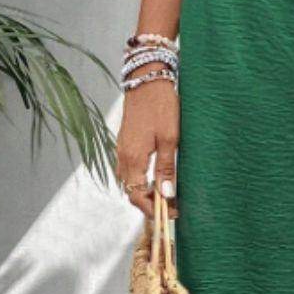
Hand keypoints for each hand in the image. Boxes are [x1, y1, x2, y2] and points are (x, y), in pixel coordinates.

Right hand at [115, 75, 179, 217]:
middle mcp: (123, 156)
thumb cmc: (161, 106)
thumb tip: (166, 195)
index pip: (136, 196)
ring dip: (144, 191)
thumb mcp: (170, 138)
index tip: (171, 214)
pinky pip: (128, 169)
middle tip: (172, 207)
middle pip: (131, 191)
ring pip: (128, 181)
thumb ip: (166, 168)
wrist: (147, 79)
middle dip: (149, 203)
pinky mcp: (125, 142)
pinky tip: (155, 176)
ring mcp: (122, 149)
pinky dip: (140, 179)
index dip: (153, 209)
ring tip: (165, 194)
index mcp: (133, 158)